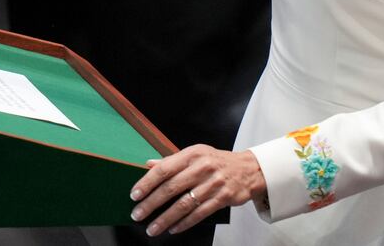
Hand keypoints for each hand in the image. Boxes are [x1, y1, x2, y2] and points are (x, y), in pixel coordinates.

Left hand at [128, 146, 266, 236]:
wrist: (248, 169)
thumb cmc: (216, 161)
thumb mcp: (195, 154)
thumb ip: (171, 160)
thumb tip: (148, 164)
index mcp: (192, 154)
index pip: (164, 168)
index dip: (147, 182)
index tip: (135, 194)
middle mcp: (202, 168)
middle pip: (171, 188)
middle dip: (151, 203)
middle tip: (138, 214)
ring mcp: (213, 184)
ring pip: (184, 204)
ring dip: (165, 218)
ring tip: (152, 228)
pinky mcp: (222, 198)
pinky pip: (199, 214)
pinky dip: (184, 223)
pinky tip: (173, 228)